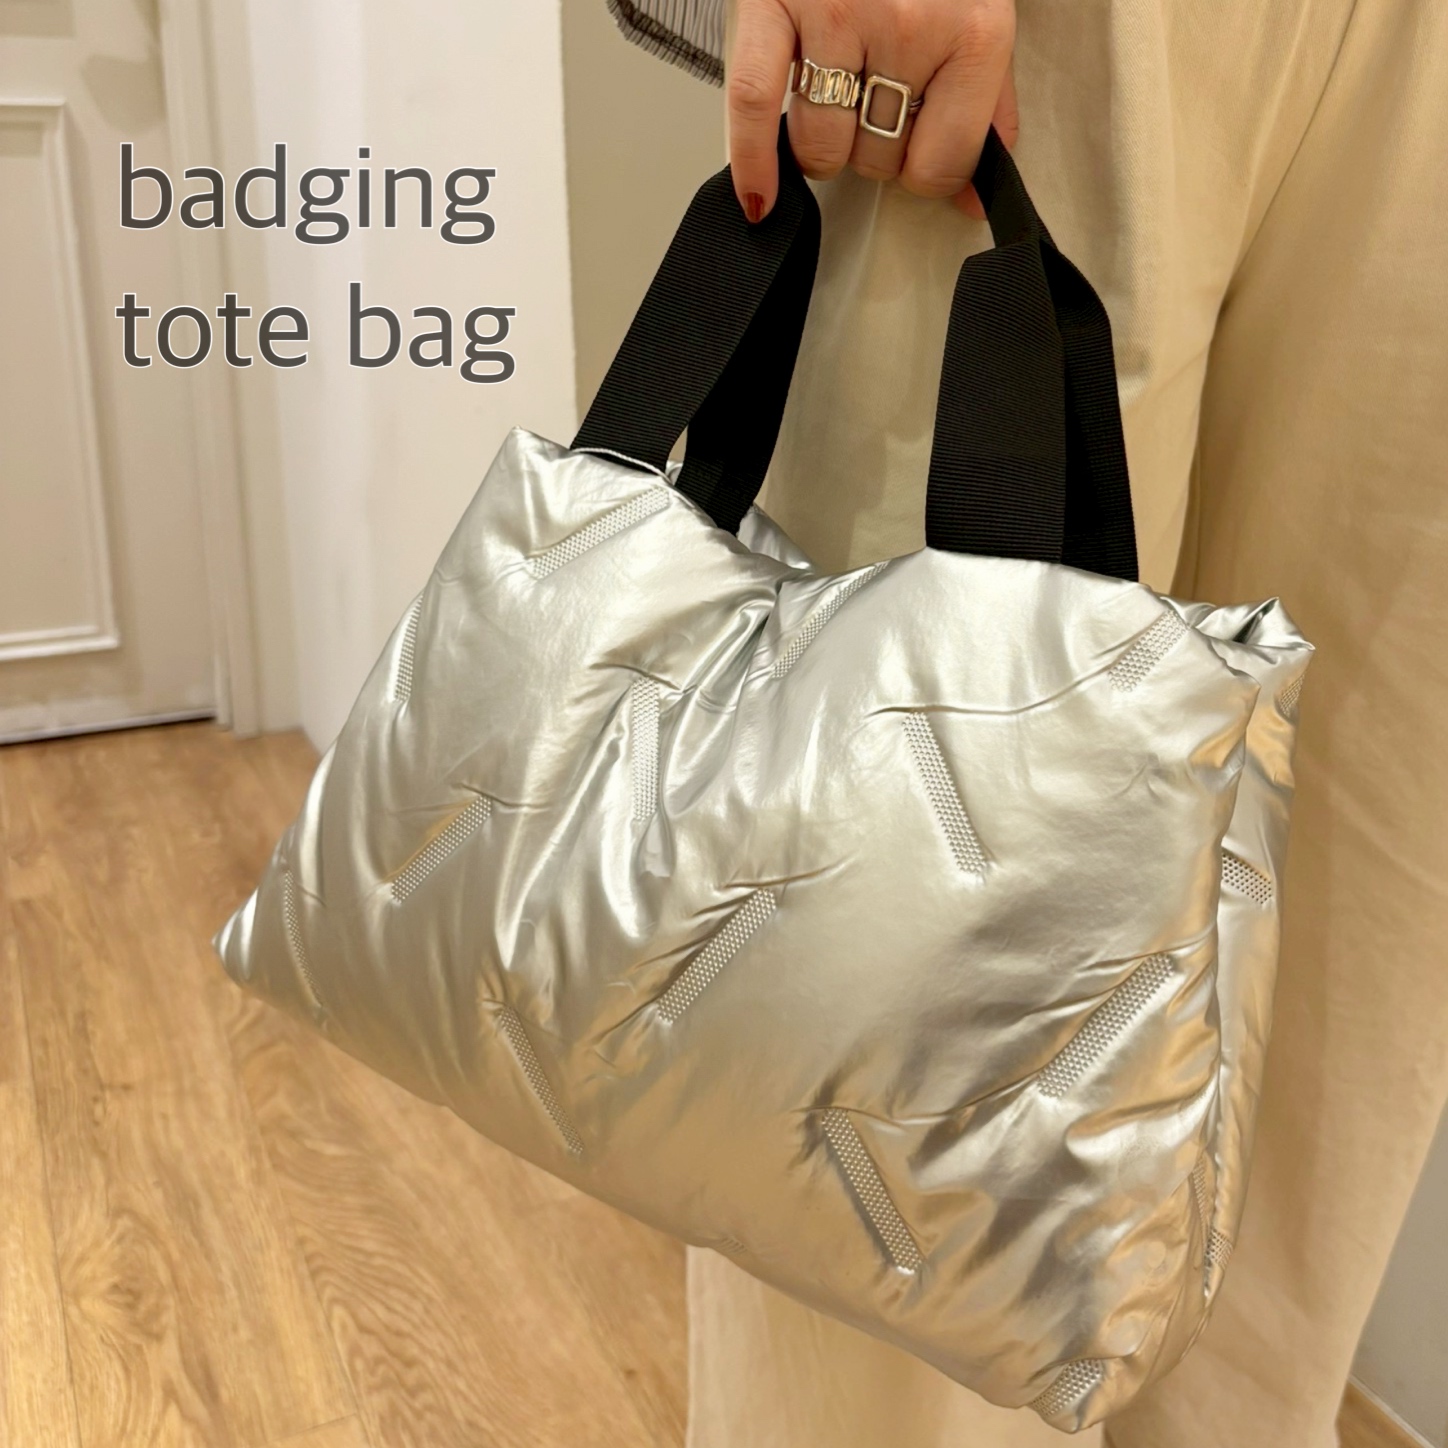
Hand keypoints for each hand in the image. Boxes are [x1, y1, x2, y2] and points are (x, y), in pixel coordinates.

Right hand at [728, 0, 1017, 221]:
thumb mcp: (978, 17)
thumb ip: (984, 110)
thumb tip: (973, 201)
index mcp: (972, 31)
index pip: (942, 166)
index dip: (928, 173)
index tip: (920, 152)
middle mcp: (908, 23)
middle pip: (880, 162)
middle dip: (875, 150)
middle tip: (876, 104)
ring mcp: (837, 15)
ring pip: (823, 149)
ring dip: (824, 149)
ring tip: (834, 103)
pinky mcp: (774, 6)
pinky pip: (756, 107)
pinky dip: (753, 164)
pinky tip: (759, 198)